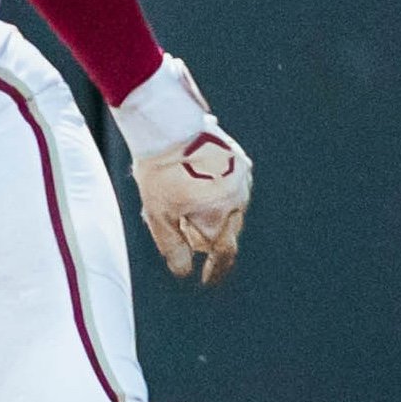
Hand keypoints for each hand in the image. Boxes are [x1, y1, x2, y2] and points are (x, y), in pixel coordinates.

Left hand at [112, 57, 250, 281]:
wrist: (167, 122)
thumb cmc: (159, 169)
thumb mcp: (158, 214)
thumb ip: (173, 247)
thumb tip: (184, 272)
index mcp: (219, 214)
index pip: (223, 253)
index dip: (215, 270)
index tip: (206, 280)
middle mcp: (237, 197)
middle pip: (226, 230)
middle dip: (207, 236)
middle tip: (183, 230)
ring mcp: (241, 176)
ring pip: (231, 207)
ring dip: (213, 213)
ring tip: (185, 202)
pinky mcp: (239, 158)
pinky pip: (233, 185)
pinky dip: (218, 192)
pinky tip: (196, 182)